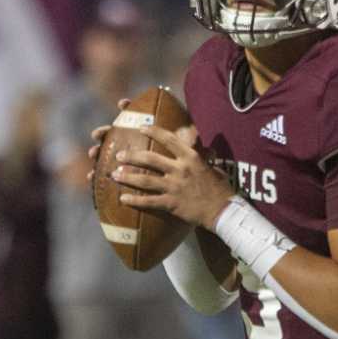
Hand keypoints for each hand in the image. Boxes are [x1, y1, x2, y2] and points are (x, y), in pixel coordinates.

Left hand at [111, 125, 235, 229]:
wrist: (223, 211)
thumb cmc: (221, 189)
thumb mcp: (212, 167)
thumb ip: (202, 157)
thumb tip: (201, 146)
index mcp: (191, 157)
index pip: (169, 139)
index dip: (153, 131)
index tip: (141, 127)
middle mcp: (180, 169)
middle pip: (149, 159)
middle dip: (131, 156)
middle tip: (119, 155)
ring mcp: (174, 187)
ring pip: (145, 180)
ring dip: (127, 177)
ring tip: (114, 175)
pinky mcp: (171, 203)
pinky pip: (149, 201)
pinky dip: (134, 200)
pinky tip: (123, 199)